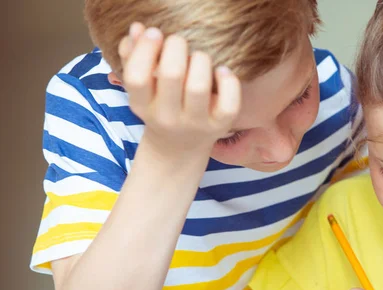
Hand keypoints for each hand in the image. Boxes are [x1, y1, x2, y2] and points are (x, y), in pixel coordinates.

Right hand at [118, 23, 240, 156]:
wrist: (179, 148)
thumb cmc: (160, 106)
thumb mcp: (142, 88)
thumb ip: (134, 56)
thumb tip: (138, 29)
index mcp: (142, 105)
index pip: (137, 77)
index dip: (145, 49)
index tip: (155, 33)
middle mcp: (167, 118)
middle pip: (171, 75)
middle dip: (176, 46)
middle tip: (179, 41)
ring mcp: (195, 124)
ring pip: (199, 87)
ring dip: (200, 60)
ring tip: (199, 56)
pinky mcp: (219, 126)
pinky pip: (229, 105)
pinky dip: (229, 83)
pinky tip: (222, 71)